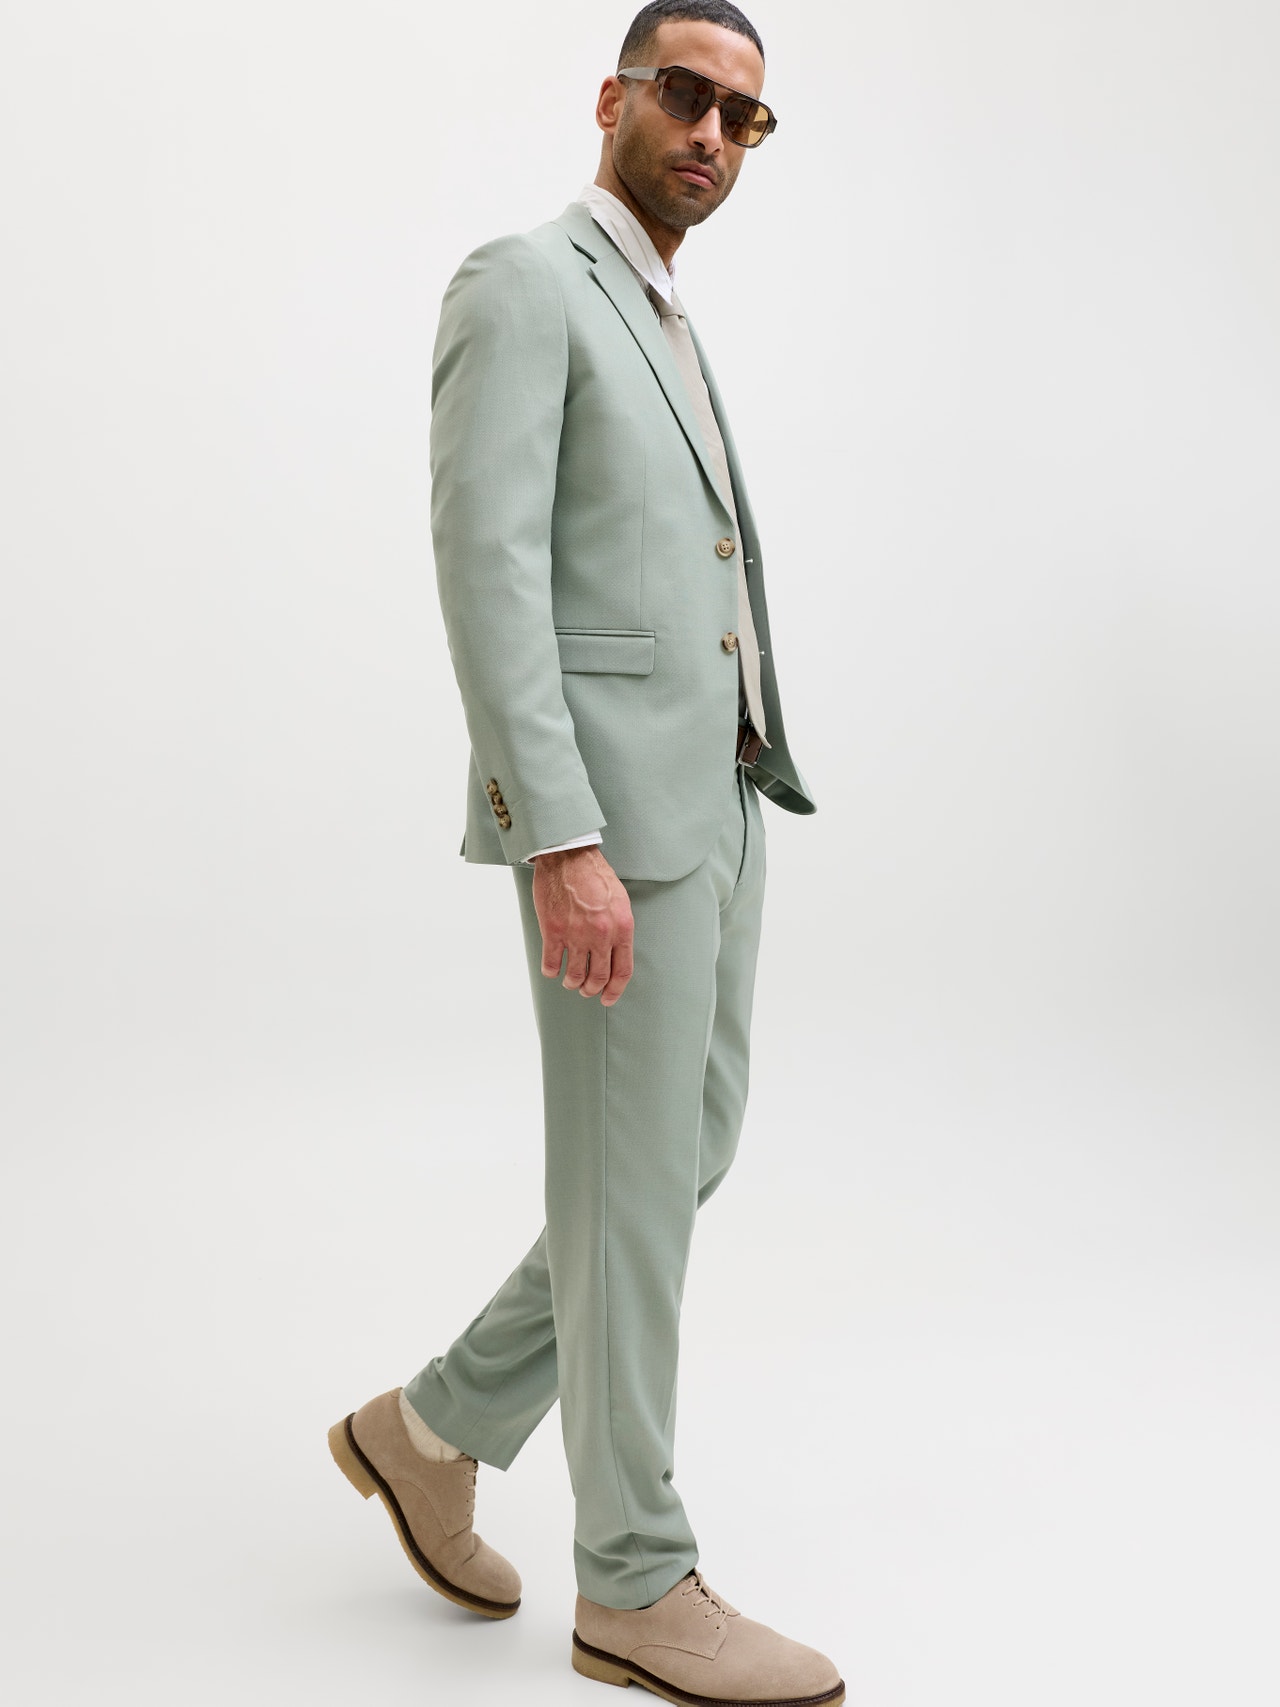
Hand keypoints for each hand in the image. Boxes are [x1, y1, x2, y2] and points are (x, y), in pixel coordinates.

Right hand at [531, 845, 634, 1005]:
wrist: (568, 856)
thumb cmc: (594, 875)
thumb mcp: (620, 901)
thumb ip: (620, 928)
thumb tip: (617, 952)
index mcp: (622, 927)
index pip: (622, 970)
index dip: (615, 990)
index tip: (608, 998)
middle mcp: (601, 935)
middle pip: (599, 977)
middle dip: (592, 990)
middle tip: (587, 990)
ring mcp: (576, 934)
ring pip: (575, 976)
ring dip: (572, 984)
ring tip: (570, 982)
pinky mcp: (553, 931)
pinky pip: (551, 963)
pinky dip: (551, 971)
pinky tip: (552, 969)